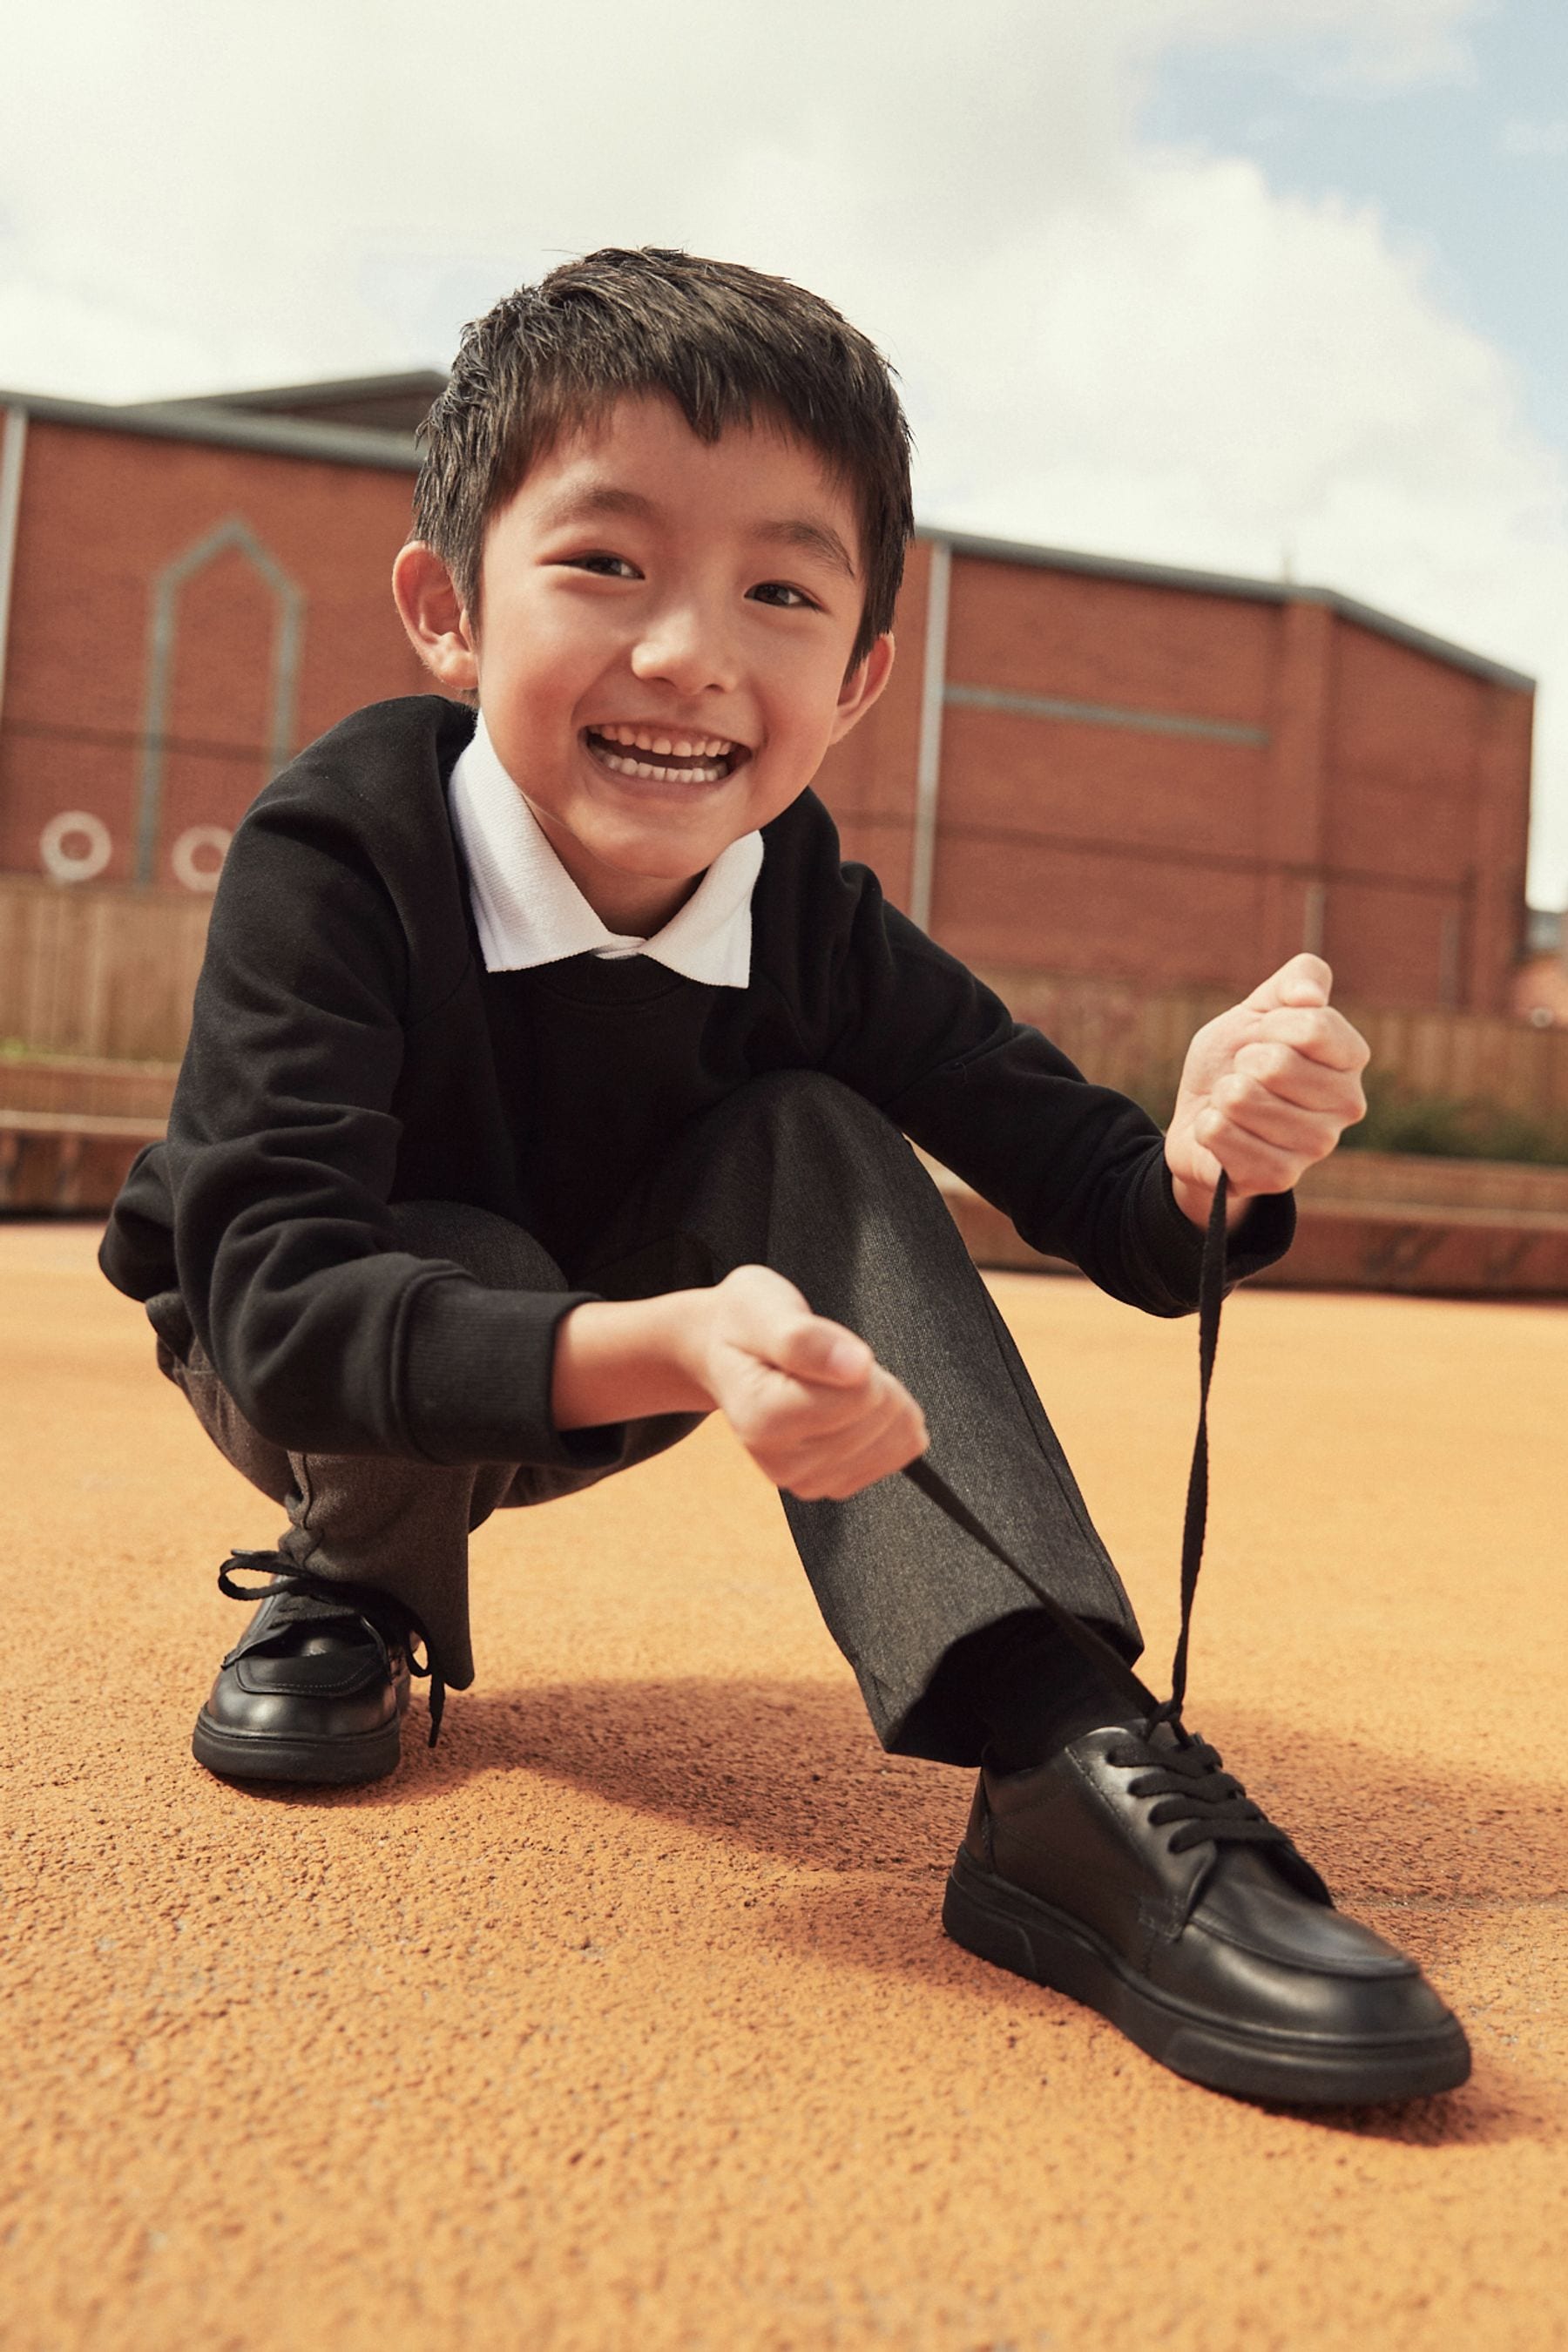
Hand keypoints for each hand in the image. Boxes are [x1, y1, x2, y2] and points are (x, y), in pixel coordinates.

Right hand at [691, 1264, 928, 1500]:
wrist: (726, 1353)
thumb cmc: (745, 1327)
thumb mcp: (764, 1310)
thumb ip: (806, 1339)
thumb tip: (858, 1367)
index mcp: (763, 1421)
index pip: (863, 1395)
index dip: (856, 1358)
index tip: (820, 1347)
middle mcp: (781, 1463)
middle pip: (883, 1417)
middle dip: (870, 1379)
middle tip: (825, 1363)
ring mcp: (807, 1480)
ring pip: (897, 1438)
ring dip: (878, 1400)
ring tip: (832, 1384)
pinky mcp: (831, 1484)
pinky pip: (898, 1453)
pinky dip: (885, 1423)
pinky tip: (846, 1407)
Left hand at [1164, 953, 1367, 1224]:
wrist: (1202, 1116)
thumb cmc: (1237, 1059)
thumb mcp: (1260, 1007)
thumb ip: (1296, 980)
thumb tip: (1309, 997)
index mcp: (1350, 1058)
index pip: (1313, 1027)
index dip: (1269, 1025)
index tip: (1260, 1035)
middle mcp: (1348, 1104)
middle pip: (1277, 1065)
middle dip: (1241, 1062)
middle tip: (1243, 1073)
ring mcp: (1317, 1145)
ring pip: (1241, 1100)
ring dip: (1221, 1095)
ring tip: (1232, 1104)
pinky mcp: (1280, 1177)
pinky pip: (1220, 1135)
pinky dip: (1206, 1127)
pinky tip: (1221, 1133)